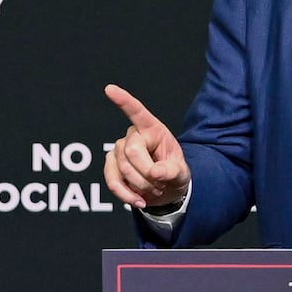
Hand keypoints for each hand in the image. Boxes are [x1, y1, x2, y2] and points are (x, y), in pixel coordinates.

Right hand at [102, 84, 190, 209]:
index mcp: (153, 129)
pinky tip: (139, 201)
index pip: (137, 112)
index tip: (109, 89)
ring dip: (141, 186)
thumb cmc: (174, 174)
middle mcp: (133, 135)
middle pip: (132, 151)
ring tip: (154, 189)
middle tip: (161, 184)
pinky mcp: (110, 165)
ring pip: (123, 168)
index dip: (124, 101)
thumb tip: (155, 172)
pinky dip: (126, 195)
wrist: (165, 190)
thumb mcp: (182, 173)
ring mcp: (119, 149)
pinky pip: (112, 181)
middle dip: (147, 173)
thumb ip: (172, 171)